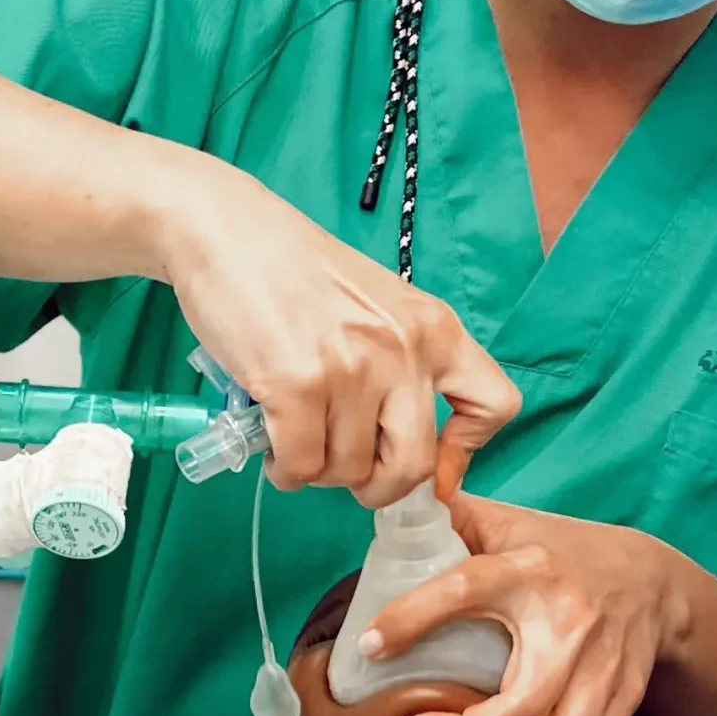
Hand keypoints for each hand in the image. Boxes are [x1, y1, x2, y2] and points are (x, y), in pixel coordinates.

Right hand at [158, 166, 518, 504]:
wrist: (224, 229)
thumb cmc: (292, 266)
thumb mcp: (377, 303)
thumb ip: (398, 359)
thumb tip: (392, 441)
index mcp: (434, 327)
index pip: (493, 404)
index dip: (465, 452)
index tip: (434, 467)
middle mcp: (404, 349)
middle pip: (416, 464)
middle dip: (378, 486)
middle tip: (347, 472)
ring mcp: (352, 369)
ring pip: (349, 471)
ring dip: (319, 472)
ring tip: (297, 441)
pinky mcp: (297, 385)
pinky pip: (301, 465)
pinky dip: (286, 470)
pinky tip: (274, 447)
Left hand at [358, 493, 692, 715]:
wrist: (650, 580)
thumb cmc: (561, 552)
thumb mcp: (508, 523)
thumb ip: (451, 517)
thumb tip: (394, 503)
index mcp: (529, 568)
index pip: (464, 588)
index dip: (411, 619)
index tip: (371, 645)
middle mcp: (570, 621)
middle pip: (523, 703)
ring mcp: (603, 665)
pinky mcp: (623, 697)